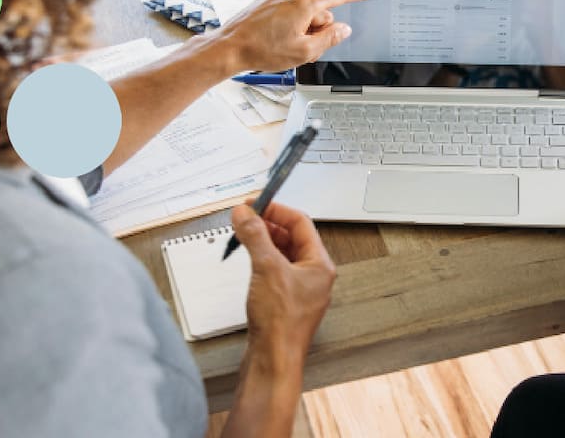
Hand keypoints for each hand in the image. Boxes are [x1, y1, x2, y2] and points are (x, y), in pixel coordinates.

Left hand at [218, 0, 376, 70]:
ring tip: (283, 46)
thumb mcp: (304, 52)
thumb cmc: (261, 50)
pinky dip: (288, 26)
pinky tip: (274, 40)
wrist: (228, 48)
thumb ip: (329, 39)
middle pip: (320, 12)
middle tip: (301, 48)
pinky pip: (288, 12)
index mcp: (303, 4)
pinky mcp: (267, 1)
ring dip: (301, 29)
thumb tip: (342, 29)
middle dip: (317, 30)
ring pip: (304, 14)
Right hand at [232, 202, 335, 365]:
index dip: (277, 210)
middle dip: (268, 225)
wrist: (274, 361)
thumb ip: (255, 236)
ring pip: (282, 254)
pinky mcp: (285, 302)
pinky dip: (261, 260)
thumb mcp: (266, 269)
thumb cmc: (281, 324)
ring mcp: (300, 290)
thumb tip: (246, 214)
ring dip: (263, 242)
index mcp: (320, 264)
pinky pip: (275, 271)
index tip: (256, 203)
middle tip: (246, 217)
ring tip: (244, 234)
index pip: (301, 223)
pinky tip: (248, 260)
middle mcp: (314, 276)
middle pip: (292, 237)